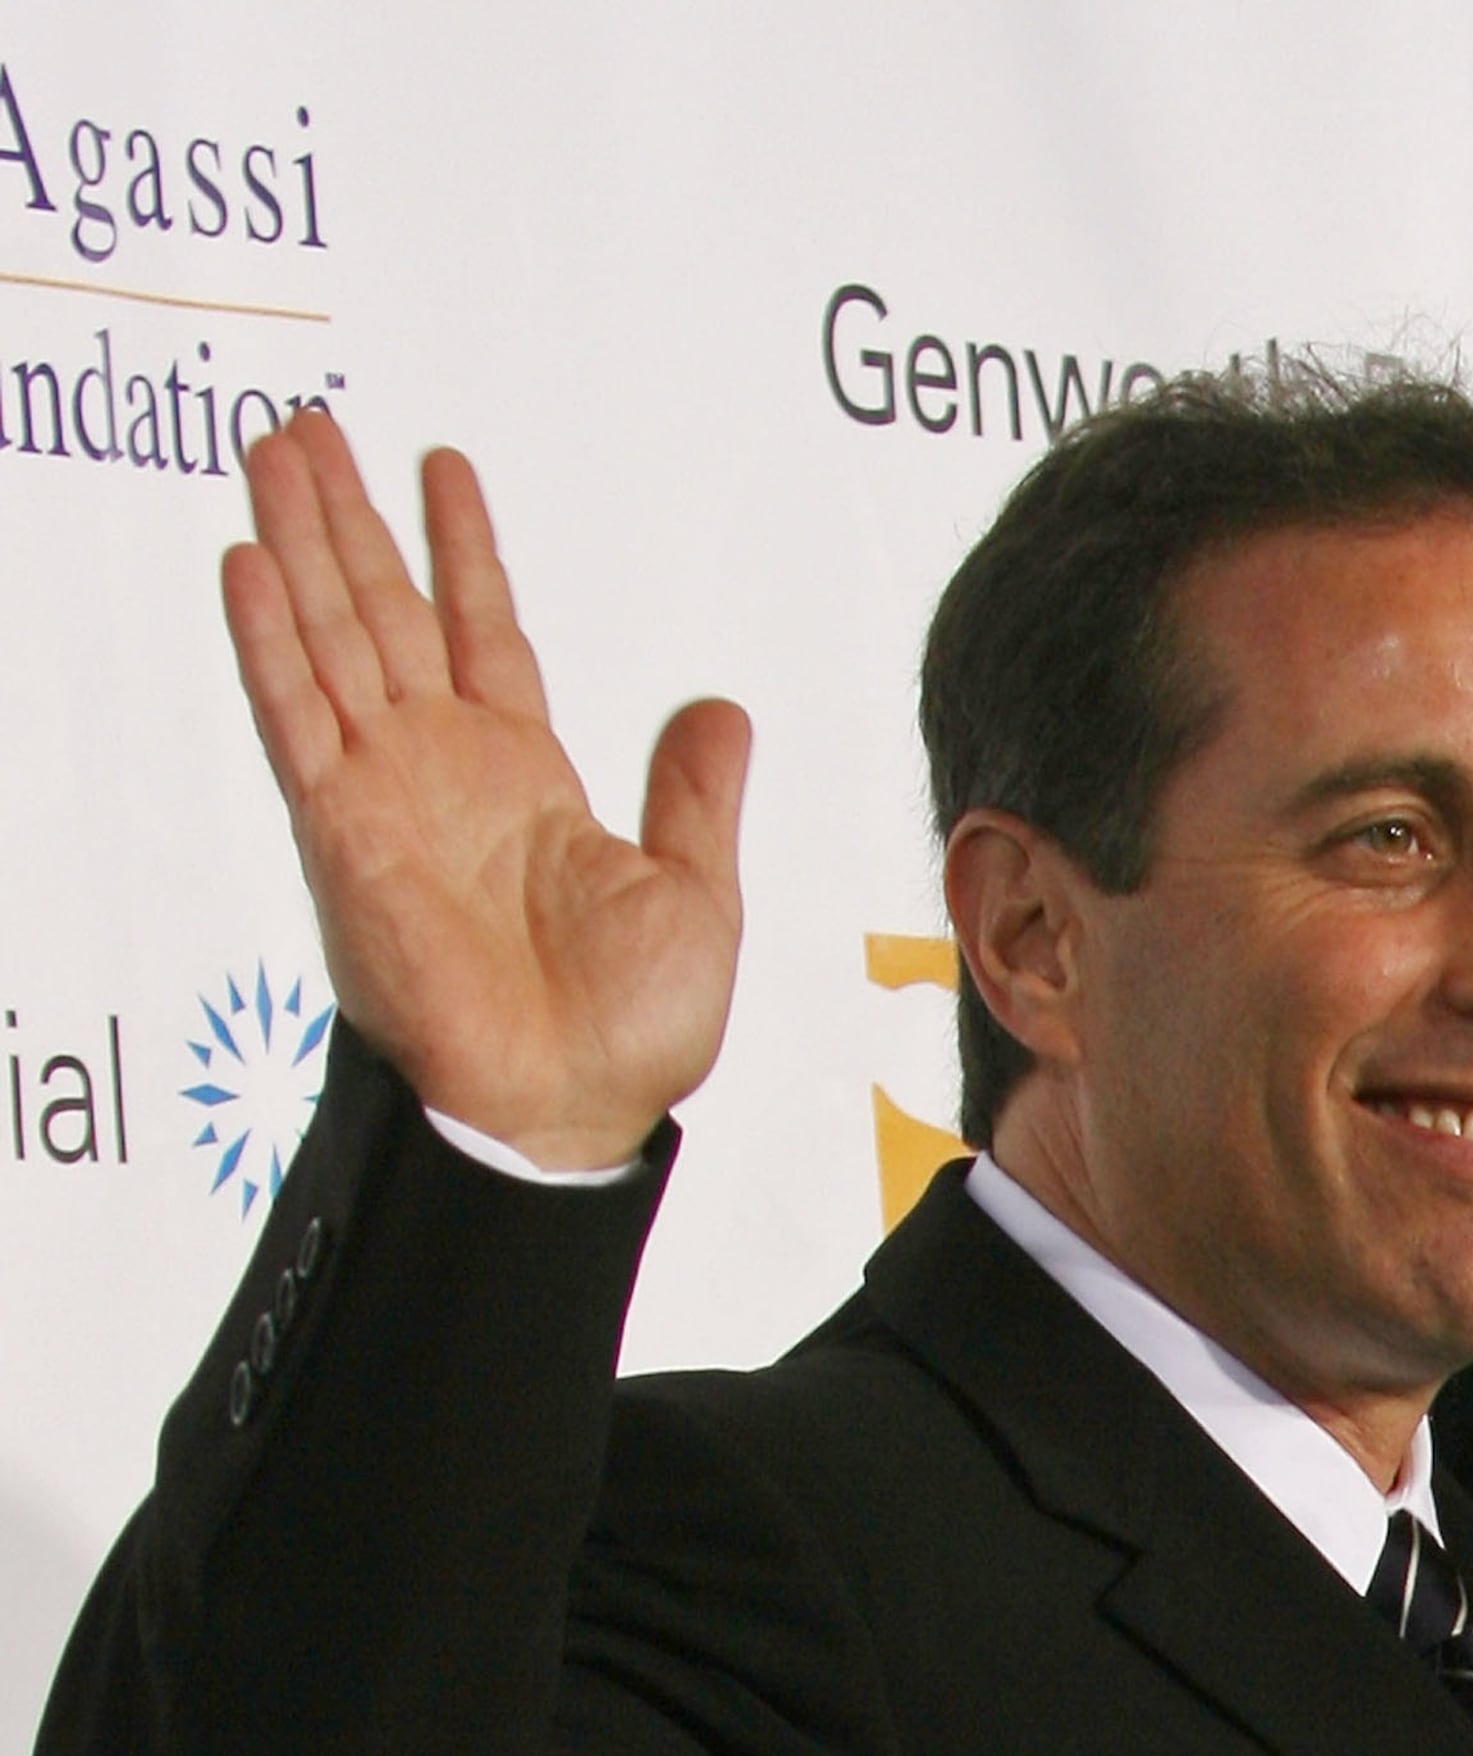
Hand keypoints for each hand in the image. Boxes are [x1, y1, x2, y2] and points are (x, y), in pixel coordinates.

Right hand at [223, 409, 749, 1168]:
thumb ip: (693, 793)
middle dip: (350, 518)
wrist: (571, 1109)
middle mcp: (444, 772)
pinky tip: (249, 565)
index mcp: (525, 779)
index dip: (463, 552)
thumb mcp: (696, 889)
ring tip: (278, 450)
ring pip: (330, 637)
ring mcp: (387, 794)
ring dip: (299, 544)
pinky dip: (269, 642)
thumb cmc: (630, 1032)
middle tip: (313, 425)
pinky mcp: (345, 832)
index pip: (483, 632)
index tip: (445, 468)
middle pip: (383, 612)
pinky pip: (297, 718)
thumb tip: (720, 710)